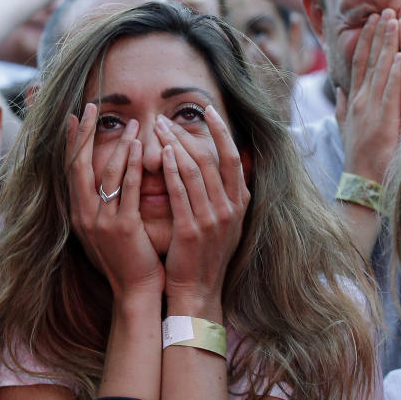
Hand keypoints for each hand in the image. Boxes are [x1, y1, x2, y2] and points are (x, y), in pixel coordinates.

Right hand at [67, 103, 163, 298]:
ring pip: (107, 173)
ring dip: (117, 145)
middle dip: (84, 134)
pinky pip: (128, 189)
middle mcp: (85, 216)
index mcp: (79, 214)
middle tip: (90, 107)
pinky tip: (139, 147)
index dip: (70, 142)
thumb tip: (104, 177)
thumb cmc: (126, 259)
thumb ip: (102, 204)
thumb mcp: (105, 229)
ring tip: (130, 123)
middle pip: (79, 166)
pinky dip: (133, 166)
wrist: (135, 291)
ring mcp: (102, 222)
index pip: (70, 169)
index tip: (73, 117)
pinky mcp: (123, 228)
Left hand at [157, 105, 249, 318]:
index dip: (220, 130)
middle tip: (167, 118)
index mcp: (239, 202)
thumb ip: (232, 191)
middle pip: (211, 158)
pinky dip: (173, 170)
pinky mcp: (192, 231)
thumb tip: (242, 157)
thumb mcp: (228, 221)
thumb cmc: (206, 254)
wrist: (198, 291)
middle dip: (188, 133)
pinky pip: (182, 193)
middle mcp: (230, 208)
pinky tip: (163, 154)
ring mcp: (213, 220)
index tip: (206, 109)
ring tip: (158, 129)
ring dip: (176, 145)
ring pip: (195, 170)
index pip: (232, 156)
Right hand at [338, 10, 400, 184]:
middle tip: (387, 8)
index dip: (367, 40)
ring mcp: (371, 109)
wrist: (362, 183)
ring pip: (381, 70)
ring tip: (395, 20)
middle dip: (379, 33)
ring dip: (388, 44)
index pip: (361, 63)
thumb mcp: (347, 128)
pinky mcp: (383, 120)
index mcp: (355, 100)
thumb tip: (340, 90)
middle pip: (370, 60)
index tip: (374, 20)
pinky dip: (396, 73)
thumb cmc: (359, 157)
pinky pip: (390, 92)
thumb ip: (343, 107)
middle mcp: (361, 100)